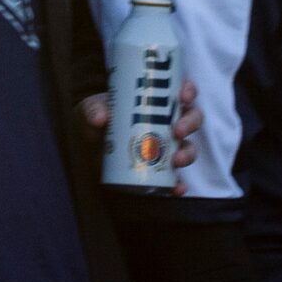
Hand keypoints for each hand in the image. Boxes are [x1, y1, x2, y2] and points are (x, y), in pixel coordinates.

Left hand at [80, 74, 205, 193]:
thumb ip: (93, 111)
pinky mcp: (160, 168)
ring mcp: (167, 145)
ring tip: (176, 160)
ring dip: (188, 154)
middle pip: (192, 119)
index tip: (183, 98)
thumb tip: (101, 119)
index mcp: (158, 101)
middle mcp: (169, 121)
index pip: (182, 92)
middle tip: (177, 131)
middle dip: (190, 124)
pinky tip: (177, 189)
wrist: (89, 142)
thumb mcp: (91, 109)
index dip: (189, 92)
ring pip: (188, 147)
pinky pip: (176, 178)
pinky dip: (179, 184)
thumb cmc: (97, 117)